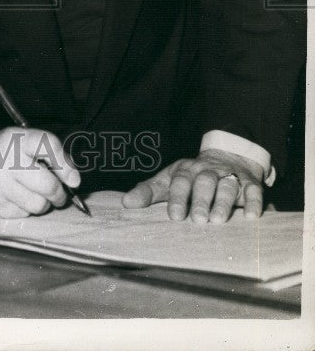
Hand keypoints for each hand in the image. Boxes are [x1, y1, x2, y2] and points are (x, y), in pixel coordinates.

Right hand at [0, 127, 80, 218]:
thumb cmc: (0, 157)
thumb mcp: (20, 143)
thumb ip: (48, 154)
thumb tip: (74, 179)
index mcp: (13, 138)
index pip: (47, 144)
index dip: (65, 164)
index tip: (74, 179)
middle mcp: (4, 159)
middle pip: (48, 184)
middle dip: (59, 194)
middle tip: (58, 194)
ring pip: (38, 205)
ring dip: (42, 204)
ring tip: (32, 194)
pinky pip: (23, 215)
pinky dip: (25, 211)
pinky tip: (14, 200)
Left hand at [122, 148, 264, 223]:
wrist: (225, 158)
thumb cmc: (190, 177)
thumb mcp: (168, 180)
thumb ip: (148, 192)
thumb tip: (125, 203)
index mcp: (186, 170)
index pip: (180, 181)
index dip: (177, 198)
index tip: (174, 216)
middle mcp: (207, 171)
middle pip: (204, 181)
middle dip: (200, 200)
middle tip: (197, 220)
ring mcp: (229, 175)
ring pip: (227, 185)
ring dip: (224, 202)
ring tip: (218, 221)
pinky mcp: (250, 183)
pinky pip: (253, 190)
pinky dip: (254, 202)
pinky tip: (252, 217)